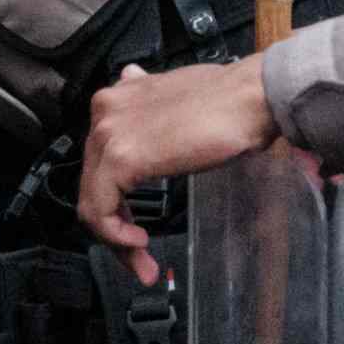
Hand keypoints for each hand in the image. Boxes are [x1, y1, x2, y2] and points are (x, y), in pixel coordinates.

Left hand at [74, 56, 278, 277]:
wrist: (251, 98)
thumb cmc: (228, 101)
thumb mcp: (176, 98)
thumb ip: (147, 104)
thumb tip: (132, 82)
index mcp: (116, 101)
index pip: (100, 163)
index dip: (116, 202)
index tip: (136, 229)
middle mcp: (104, 114)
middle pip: (94, 186)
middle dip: (115, 229)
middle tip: (140, 257)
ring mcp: (109, 135)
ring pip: (93, 204)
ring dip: (117, 242)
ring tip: (143, 261)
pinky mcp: (121, 158)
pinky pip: (100, 212)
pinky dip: (116, 236)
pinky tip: (140, 242)